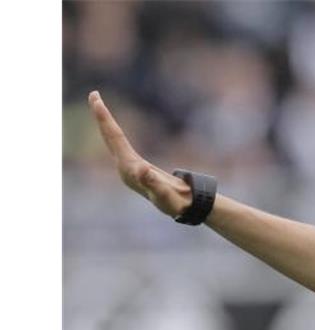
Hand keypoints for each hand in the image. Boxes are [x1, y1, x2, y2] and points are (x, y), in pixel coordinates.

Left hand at [87, 90, 191, 218]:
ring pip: (113, 139)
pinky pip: (120, 143)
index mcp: (128, 168)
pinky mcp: (135, 167)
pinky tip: (113, 128)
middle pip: (109, 136)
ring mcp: (128, 166)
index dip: (105, 119)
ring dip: (106, 123)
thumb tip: (143, 170)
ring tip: (100, 106)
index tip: (97, 100)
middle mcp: (124, 166)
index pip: (115, 137)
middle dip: (101, 116)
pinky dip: (114, 131)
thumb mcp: (165, 194)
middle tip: (94, 95)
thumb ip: (153, 183)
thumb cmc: (174, 202)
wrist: (180, 208)